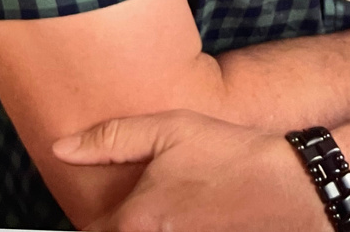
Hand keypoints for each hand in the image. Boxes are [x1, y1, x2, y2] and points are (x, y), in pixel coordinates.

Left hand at [54, 109, 331, 231]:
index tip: (106, 210)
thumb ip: (110, 139)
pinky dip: (173, 231)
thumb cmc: (229, 154)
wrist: (289, 187)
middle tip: (151, 203)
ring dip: (150, 227)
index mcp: (136, 220)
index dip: (93, 222)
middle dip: (122, 225)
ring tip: (174, 207)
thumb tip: (60, 148)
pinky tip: (194, 215)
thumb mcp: (170, 128)